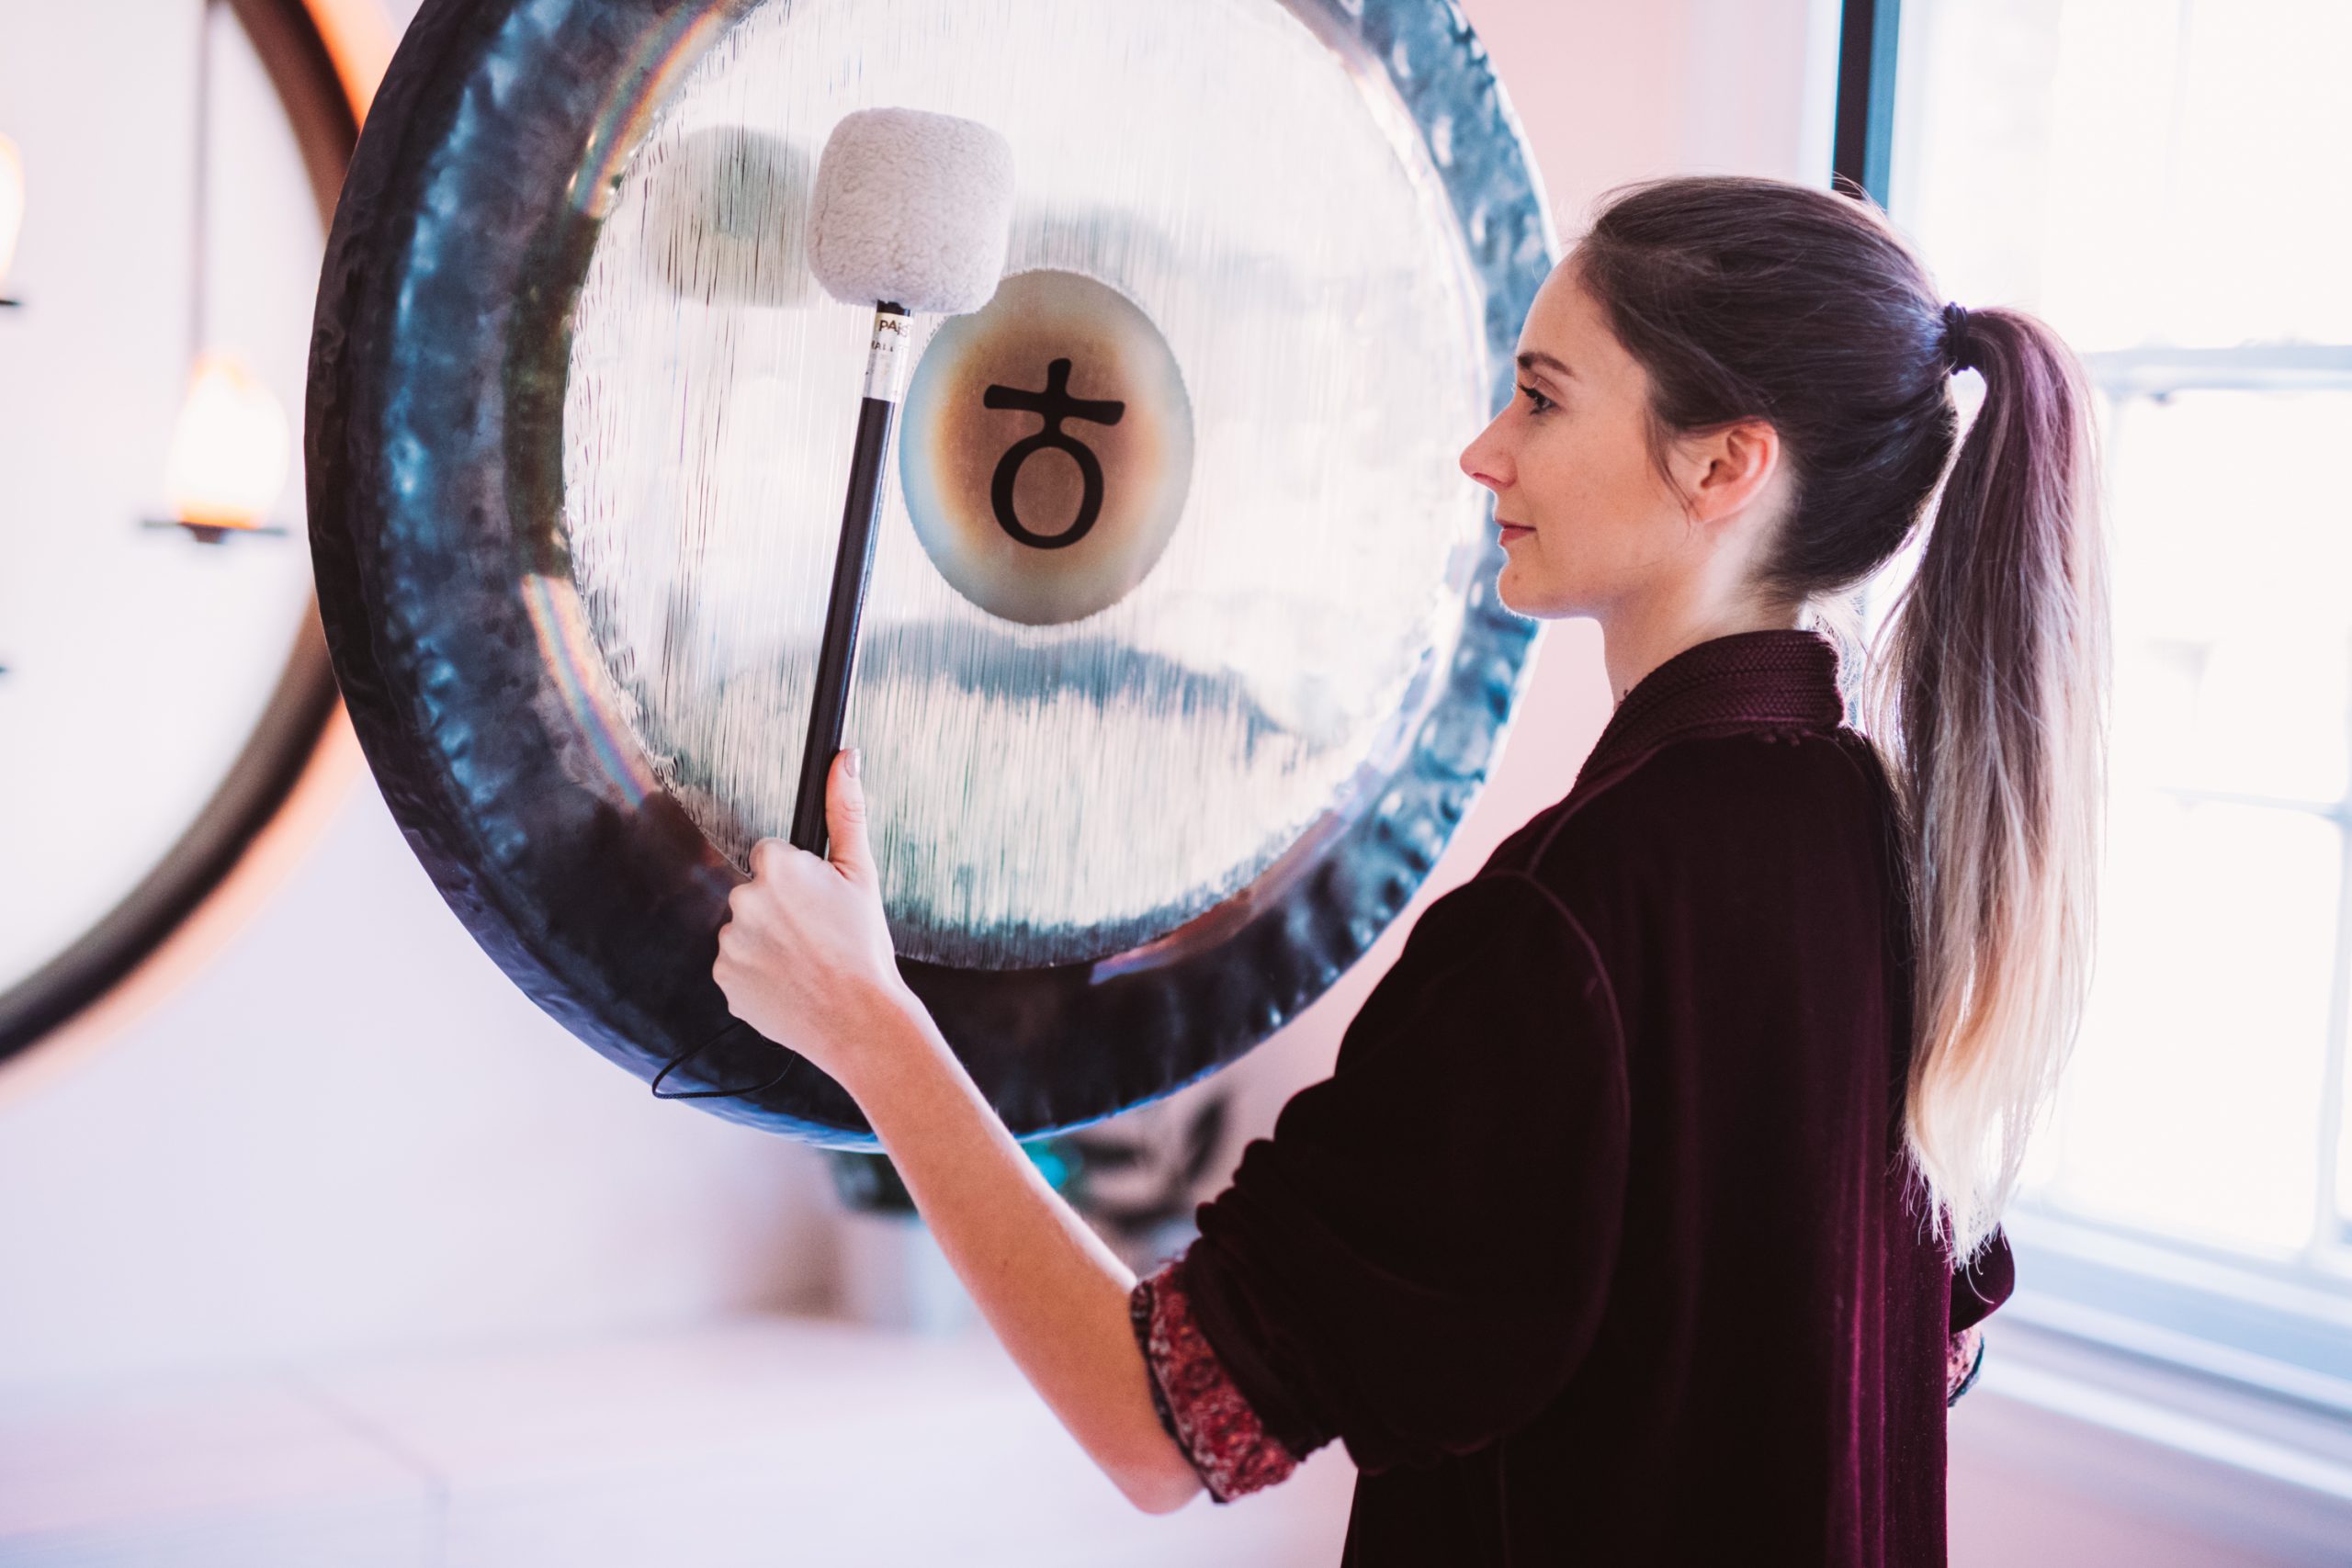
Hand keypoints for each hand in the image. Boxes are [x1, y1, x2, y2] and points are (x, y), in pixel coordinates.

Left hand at [711, 748, 924, 1087]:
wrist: (859, 1021)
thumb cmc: (864, 949)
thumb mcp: (861, 874)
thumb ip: (845, 810)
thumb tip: (844, 759)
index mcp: (776, 867)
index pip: (771, 858)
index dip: (799, 882)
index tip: (818, 906)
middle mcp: (745, 900)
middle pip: (756, 894)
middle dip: (781, 911)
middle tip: (817, 937)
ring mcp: (730, 942)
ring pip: (745, 931)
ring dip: (768, 943)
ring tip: (806, 963)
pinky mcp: (724, 979)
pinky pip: (737, 966)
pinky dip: (757, 974)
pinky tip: (789, 982)